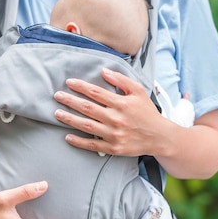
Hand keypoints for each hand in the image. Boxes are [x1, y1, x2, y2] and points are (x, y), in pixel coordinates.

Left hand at [54, 68, 168, 156]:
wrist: (160, 137)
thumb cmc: (148, 112)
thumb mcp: (138, 92)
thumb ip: (121, 80)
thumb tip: (104, 71)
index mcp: (121, 103)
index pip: (96, 92)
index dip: (81, 86)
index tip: (69, 82)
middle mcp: (116, 119)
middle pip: (87, 108)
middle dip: (70, 101)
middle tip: (57, 96)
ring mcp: (114, 134)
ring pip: (86, 125)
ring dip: (70, 119)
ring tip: (57, 113)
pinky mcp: (113, 148)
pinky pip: (92, 145)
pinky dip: (79, 141)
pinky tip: (67, 137)